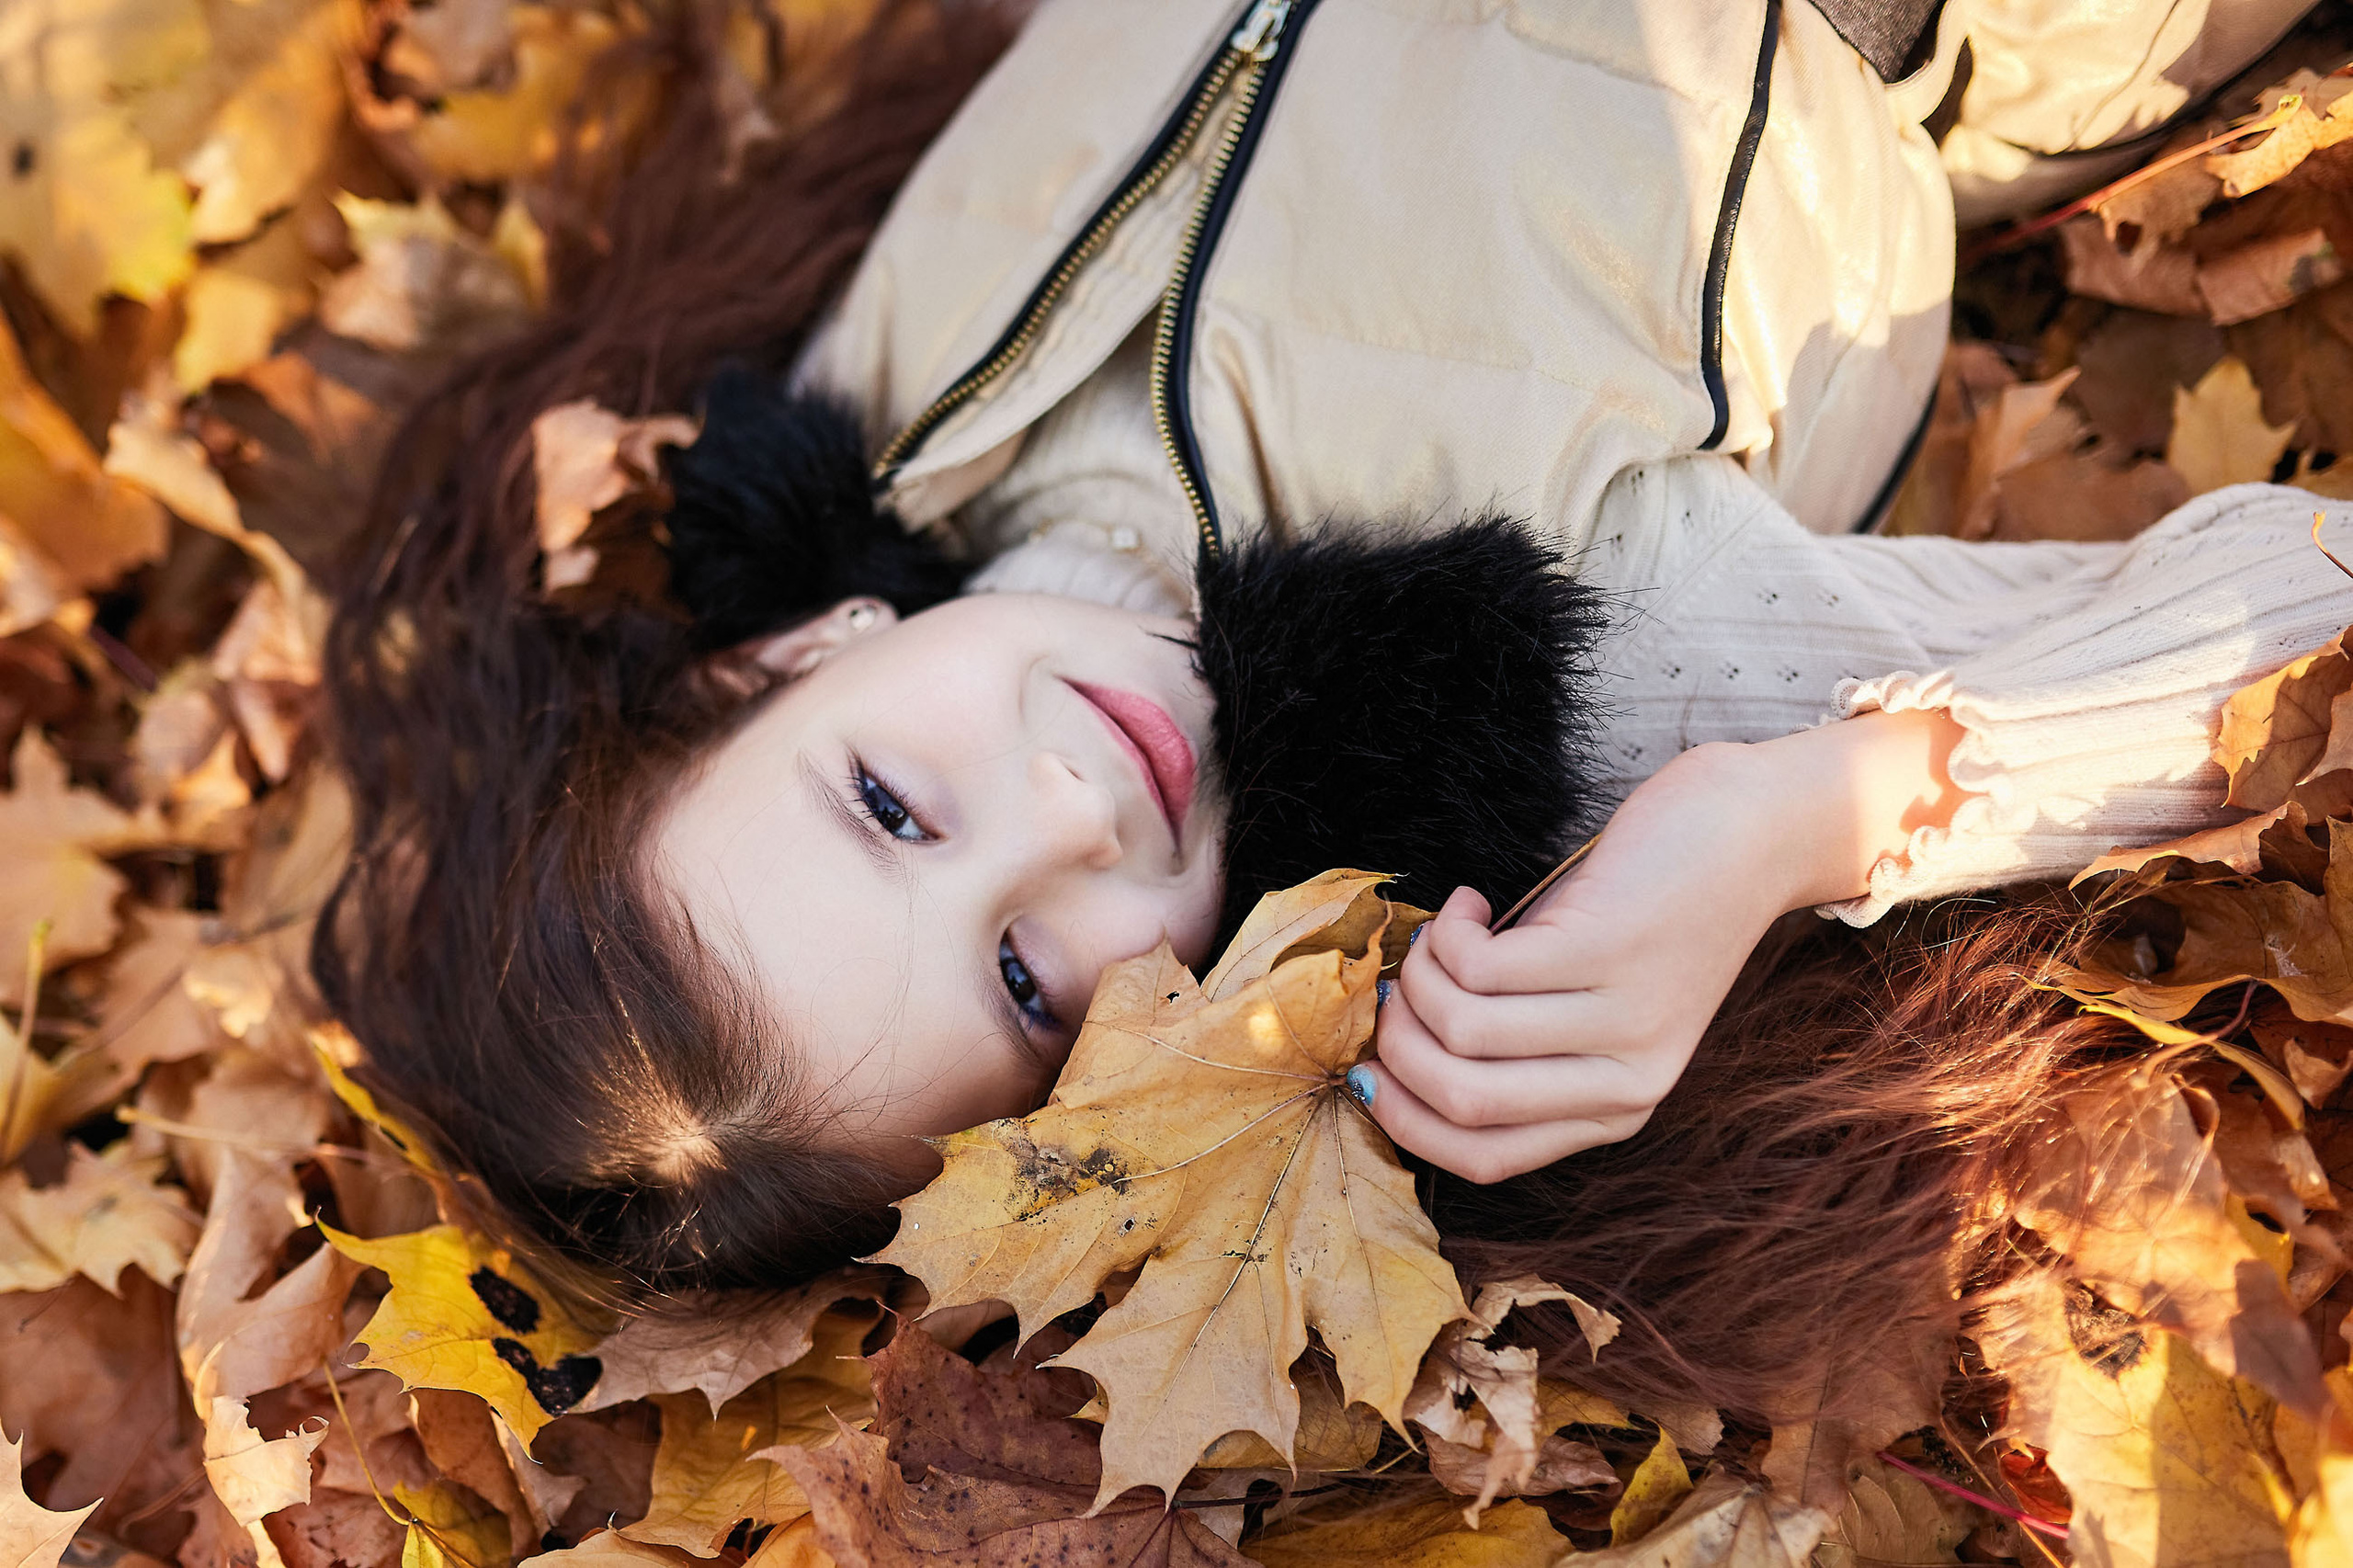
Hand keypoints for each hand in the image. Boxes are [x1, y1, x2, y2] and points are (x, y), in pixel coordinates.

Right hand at [1352, 710, 1963, 1182]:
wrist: (1752, 834)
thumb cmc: (1650, 911)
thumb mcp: (1591, 1005)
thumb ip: (1519, 1048)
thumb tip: (1391, 1060)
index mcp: (1618, 1108)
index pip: (1484, 1159)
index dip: (1405, 1119)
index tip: (1368, 1068)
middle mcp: (1626, 1080)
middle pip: (1461, 1099)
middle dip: (1397, 1042)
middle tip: (1396, 985)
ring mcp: (1623, 1017)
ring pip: (1461, 1029)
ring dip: (1422, 974)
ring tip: (1442, 934)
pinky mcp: (1610, 950)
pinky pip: (1480, 966)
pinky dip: (1452, 930)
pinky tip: (1473, 902)